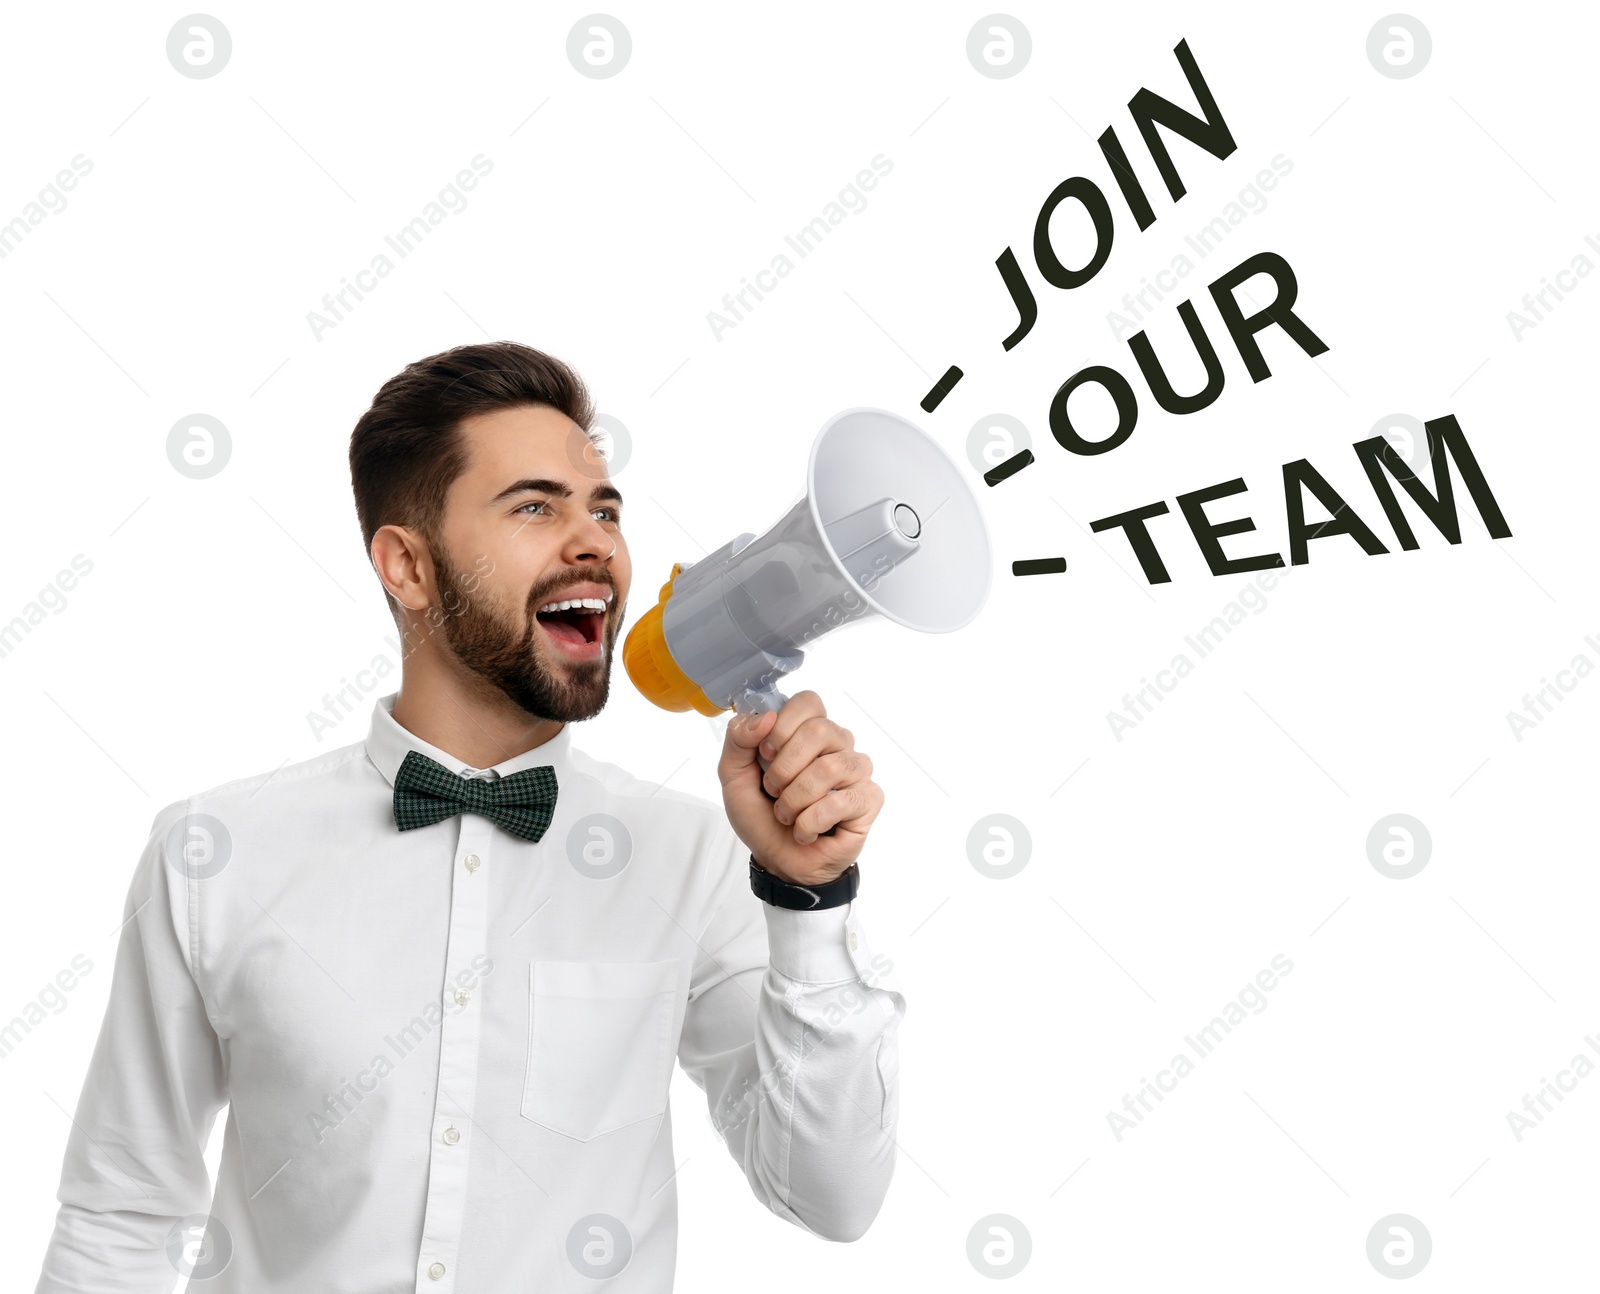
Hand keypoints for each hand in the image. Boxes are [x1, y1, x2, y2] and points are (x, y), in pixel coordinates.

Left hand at [717, 691, 882, 887]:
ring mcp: (857, 770)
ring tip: (787, 814)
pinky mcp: (868, 799)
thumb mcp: (733, 775)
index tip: (766, 754)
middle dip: (784, 769)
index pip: (808, 702)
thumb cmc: (761, 814)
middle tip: (774, 790)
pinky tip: (805, 831)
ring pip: (828, 768)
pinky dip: (809, 822)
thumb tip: (764, 718)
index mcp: (808, 730)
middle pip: (819, 730)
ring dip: (794, 800)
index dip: (782, 727)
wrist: (777, 860)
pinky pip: (839, 802)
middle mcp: (838, 744)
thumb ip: (738, 739)